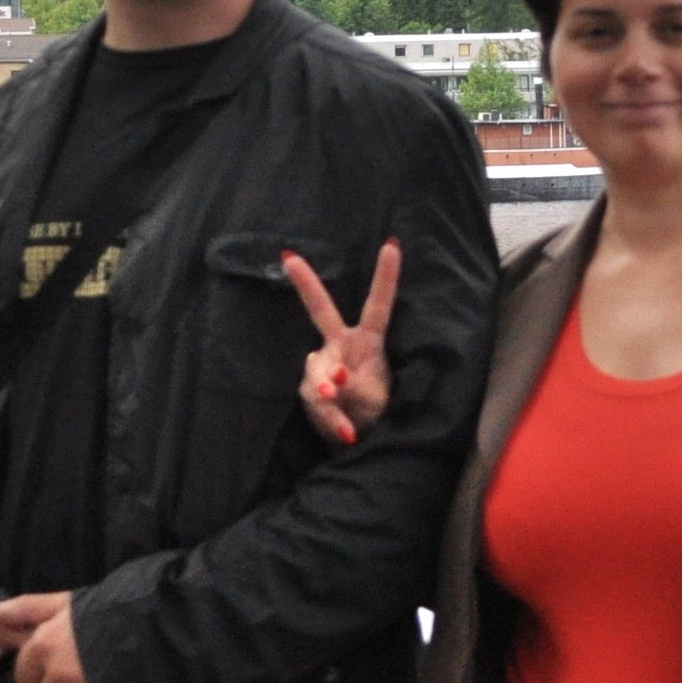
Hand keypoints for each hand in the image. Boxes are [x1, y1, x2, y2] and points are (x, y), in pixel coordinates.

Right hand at [282, 239, 400, 446]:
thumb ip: (355, 388)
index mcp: (369, 341)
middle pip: (321, 310)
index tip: (392, 244)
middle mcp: (342, 346)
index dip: (385, 276)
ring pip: (317, 371)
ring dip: (330, 395)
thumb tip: (332, 380)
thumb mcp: (375, 401)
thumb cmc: (374, 412)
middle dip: (306, 284)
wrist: (357, 437)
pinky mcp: (308, 387)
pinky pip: (315, 398)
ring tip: (342, 412)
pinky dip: (331, 417)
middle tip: (290, 258)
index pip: (379, 305)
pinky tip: (344, 431)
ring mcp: (321, 364)